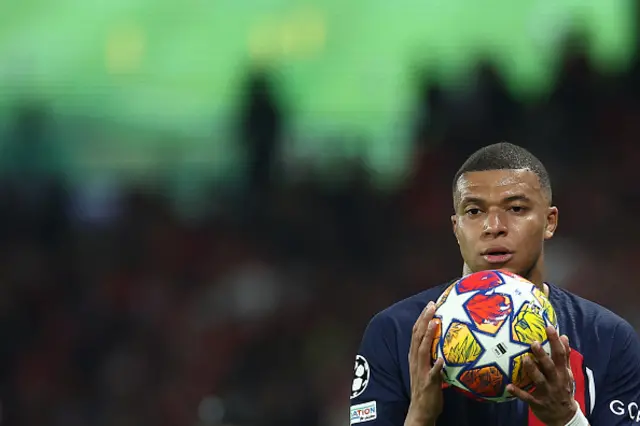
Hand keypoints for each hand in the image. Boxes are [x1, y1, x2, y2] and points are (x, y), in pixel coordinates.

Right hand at [405, 301, 444, 425]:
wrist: (420, 411)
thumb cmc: (427, 389)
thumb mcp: (427, 367)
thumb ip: (432, 354)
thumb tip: (445, 341)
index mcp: (415, 356)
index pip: (416, 333)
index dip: (422, 318)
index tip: (430, 305)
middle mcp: (416, 361)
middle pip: (417, 337)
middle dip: (424, 320)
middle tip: (432, 306)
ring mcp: (421, 371)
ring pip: (422, 350)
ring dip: (428, 336)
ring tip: (434, 323)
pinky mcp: (428, 383)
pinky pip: (432, 373)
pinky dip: (436, 365)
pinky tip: (441, 358)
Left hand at [507, 326, 576, 425]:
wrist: (564, 416)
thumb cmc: (563, 389)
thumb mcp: (567, 373)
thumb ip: (564, 356)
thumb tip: (564, 336)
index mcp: (562, 372)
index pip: (560, 354)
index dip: (555, 341)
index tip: (549, 327)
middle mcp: (556, 381)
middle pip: (550, 366)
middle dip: (543, 355)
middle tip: (534, 343)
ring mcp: (547, 392)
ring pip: (539, 380)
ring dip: (532, 370)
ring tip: (525, 360)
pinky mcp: (538, 402)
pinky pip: (527, 397)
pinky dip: (518, 392)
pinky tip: (509, 386)